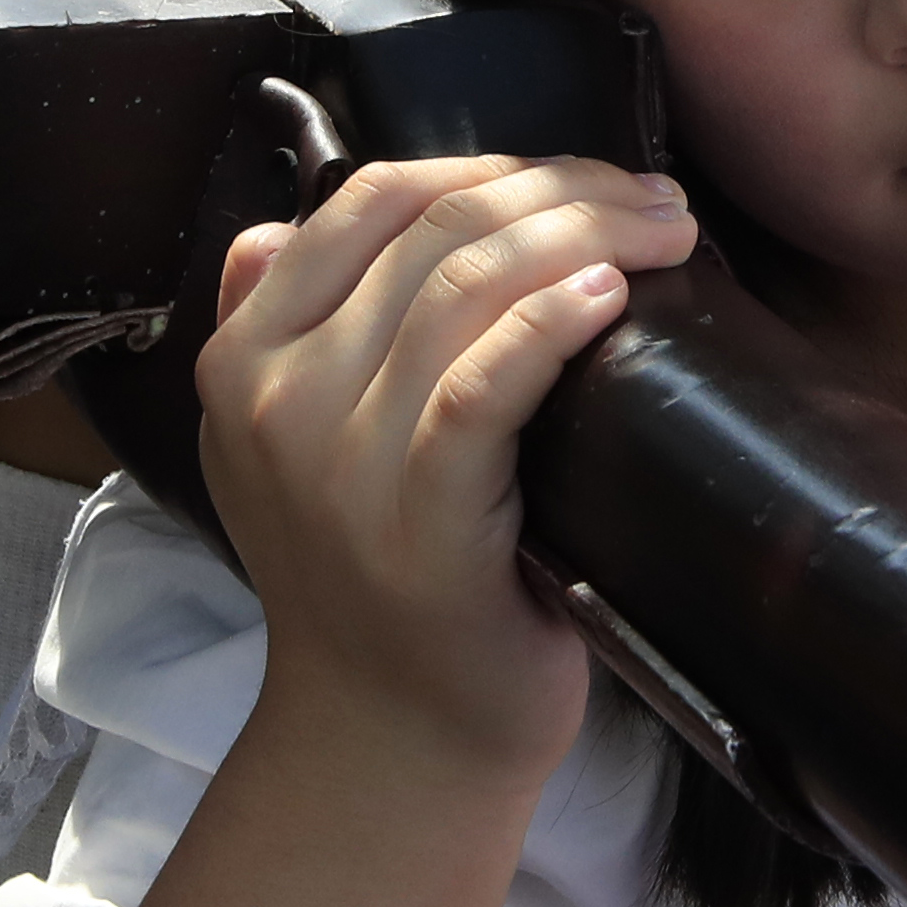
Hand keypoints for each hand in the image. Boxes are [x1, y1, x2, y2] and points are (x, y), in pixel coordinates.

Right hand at [197, 156, 702, 787]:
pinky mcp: (419, 525)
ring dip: (585, 234)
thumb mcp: (290, 449)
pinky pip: (484, 387)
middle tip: (656, 201)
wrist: (391, 744)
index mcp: (241, 358)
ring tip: (665, 234)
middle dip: (561, 189)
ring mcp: (339, 464)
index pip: (367, 201)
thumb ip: (282, 333)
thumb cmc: (375, 584)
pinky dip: (551, 323)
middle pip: (431, 227)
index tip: (582, 177)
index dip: (489, 162)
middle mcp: (274, 398)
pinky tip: (611, 294)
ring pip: (465, 287)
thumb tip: (291, 223)